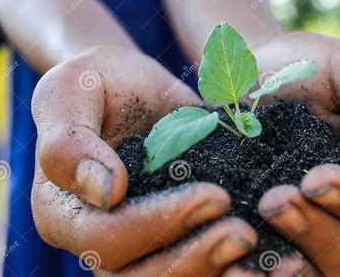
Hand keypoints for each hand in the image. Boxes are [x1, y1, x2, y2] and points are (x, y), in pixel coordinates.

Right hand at [31, 46, 256, 273]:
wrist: (132, 85)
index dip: (156, 225)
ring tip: (263, 257)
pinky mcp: (173, 233)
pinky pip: (200, 266)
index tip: (213, 194)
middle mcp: (99, 237)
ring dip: (216, 275)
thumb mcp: (70, 91)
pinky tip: (275, 261)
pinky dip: (232, 269)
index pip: (105, 239)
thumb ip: (68, 140)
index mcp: (63, 212)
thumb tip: (103, 191)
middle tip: (243, 234)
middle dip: (194, 260)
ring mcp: (139, 241)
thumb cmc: (99, 82)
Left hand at [229, 31, 339, 275]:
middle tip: (275, 201)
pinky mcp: (258, 226)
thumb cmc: (302, 65)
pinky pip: (267, 262)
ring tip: (255, 223)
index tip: (314, 179)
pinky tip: (234, 266)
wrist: (241, 70)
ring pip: (314, 267)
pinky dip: (256, 270)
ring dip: (291, 255)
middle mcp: (339, 208)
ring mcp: (298, 222)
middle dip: (316, 229)